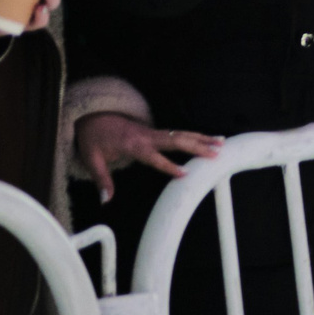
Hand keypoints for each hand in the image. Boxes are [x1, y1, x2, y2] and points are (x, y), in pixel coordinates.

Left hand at [74, 113, 222, 204]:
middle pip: (177, 140)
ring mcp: (153, 132)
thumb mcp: (92, 158)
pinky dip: (195, 135)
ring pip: (182, 134)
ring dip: (202, 138)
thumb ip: (101, 179)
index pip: (154, 157)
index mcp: (133, 145)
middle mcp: (147, 136)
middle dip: (197, 146)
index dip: (168, 166)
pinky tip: (208, 138)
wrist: (94, 114)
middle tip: (216, 153)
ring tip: (221, 143)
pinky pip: (179, 133)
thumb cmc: (94, 137)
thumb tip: (105, 200)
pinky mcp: (156, 131)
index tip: (185, 173)